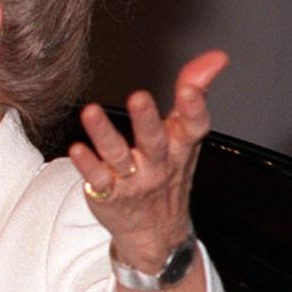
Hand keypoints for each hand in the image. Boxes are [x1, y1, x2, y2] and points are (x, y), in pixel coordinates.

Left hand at [68, 50, 228, 274]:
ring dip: (104, 134)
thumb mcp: (186, 136)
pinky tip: (76, 149)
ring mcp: (133, 180)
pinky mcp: (108, 193)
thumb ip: (194, 91)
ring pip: (118, 156)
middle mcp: (158, 163)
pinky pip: (96, 179)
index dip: (194, 108)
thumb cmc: (169, 174)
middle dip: (147, 119)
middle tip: (139, 98)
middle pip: (154, 140)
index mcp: (180, 146)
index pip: (193, 126)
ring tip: (90, 112)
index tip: (191, 89)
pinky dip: (87, 165)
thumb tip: (215, 58)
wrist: (156, 232)